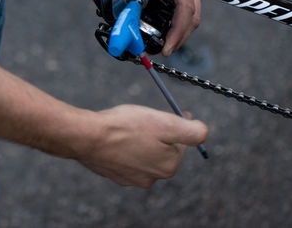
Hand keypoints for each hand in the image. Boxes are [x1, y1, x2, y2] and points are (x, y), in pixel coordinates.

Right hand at [76, 104, 207, 187]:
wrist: (88, 137)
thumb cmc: (125, 127)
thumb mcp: (165, 123)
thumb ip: (191, 131)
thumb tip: (204, 132)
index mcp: (168, 166)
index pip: (181, 143)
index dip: (175, 124)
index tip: (167, 112)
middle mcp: (152, 178)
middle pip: (163, 149)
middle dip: (158, 134)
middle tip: (145, 118)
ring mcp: (132, 179)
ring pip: (145, 154)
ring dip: (142, 140)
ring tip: (129, 126)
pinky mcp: (116, 175)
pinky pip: (127, 159)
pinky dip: (126, 147)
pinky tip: (117, 136)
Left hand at [84, 0, 200, 55]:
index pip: (186, 7)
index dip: (178, 31)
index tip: (166, 48)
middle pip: (191, 14)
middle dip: (179, 36)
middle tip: (161, 52)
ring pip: (188, 11)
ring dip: (176, 29)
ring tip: (159, 44)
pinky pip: (179, 5)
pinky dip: (171, 19)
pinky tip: (155, 26)